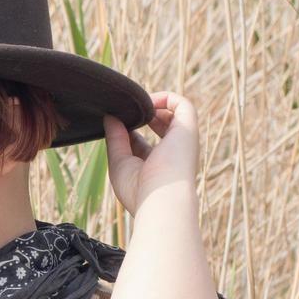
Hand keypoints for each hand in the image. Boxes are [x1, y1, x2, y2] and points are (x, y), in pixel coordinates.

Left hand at [101, 91, 199, 214]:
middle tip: (122, 111)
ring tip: (133, 106)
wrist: (162, 201)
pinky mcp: (188, 129)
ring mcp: (182, 141)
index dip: (127, 131)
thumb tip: (109, 117)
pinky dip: (163, 97)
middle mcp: (171, 153)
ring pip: (172, 113)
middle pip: (157, 126)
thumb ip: (115, 139)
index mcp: (155, 167)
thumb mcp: (120, 162)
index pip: (140, 143)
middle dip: (140, 115)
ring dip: (152, 105)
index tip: (111, 124)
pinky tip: (144, 103)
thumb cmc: (139, 190)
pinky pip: (181, 104)